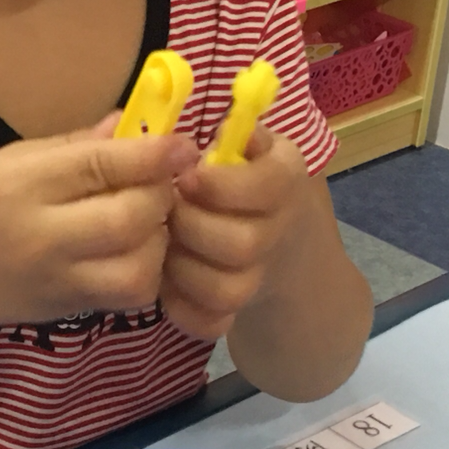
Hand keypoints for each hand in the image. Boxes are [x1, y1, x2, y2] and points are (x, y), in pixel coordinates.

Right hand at [0, 116, 194, 329]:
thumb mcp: (16, 159)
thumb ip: (77, 144)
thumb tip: (132, 123)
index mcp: (25, 185)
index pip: (99, 165)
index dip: (152, 153)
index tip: (182, 144)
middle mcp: (43, 236)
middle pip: (126, 219)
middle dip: (160, 196)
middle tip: (163, 183)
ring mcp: (61, 279)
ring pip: (137, 267)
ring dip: (159, 238)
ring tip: (151, 220)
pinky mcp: (76, 308)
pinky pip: (133, 295)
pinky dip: (150, 270)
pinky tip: (140, 250)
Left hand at [160, 126, 310, 339]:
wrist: (280, 240)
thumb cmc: (243, 174)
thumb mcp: (248, 142)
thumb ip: (235, 131)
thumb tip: (223, 126)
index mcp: (286, 178)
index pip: (266, 186)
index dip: (219, 185)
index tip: (185, 176)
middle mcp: (281, 230)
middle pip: (242, 244)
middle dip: (191, 228)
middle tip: (165, 212)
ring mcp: (261, 275)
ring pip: (226, 288)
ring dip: (183, 269)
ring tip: (163, 246)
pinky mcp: (237, 310)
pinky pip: (213, 322)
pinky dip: (183, 309)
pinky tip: (166, 285)